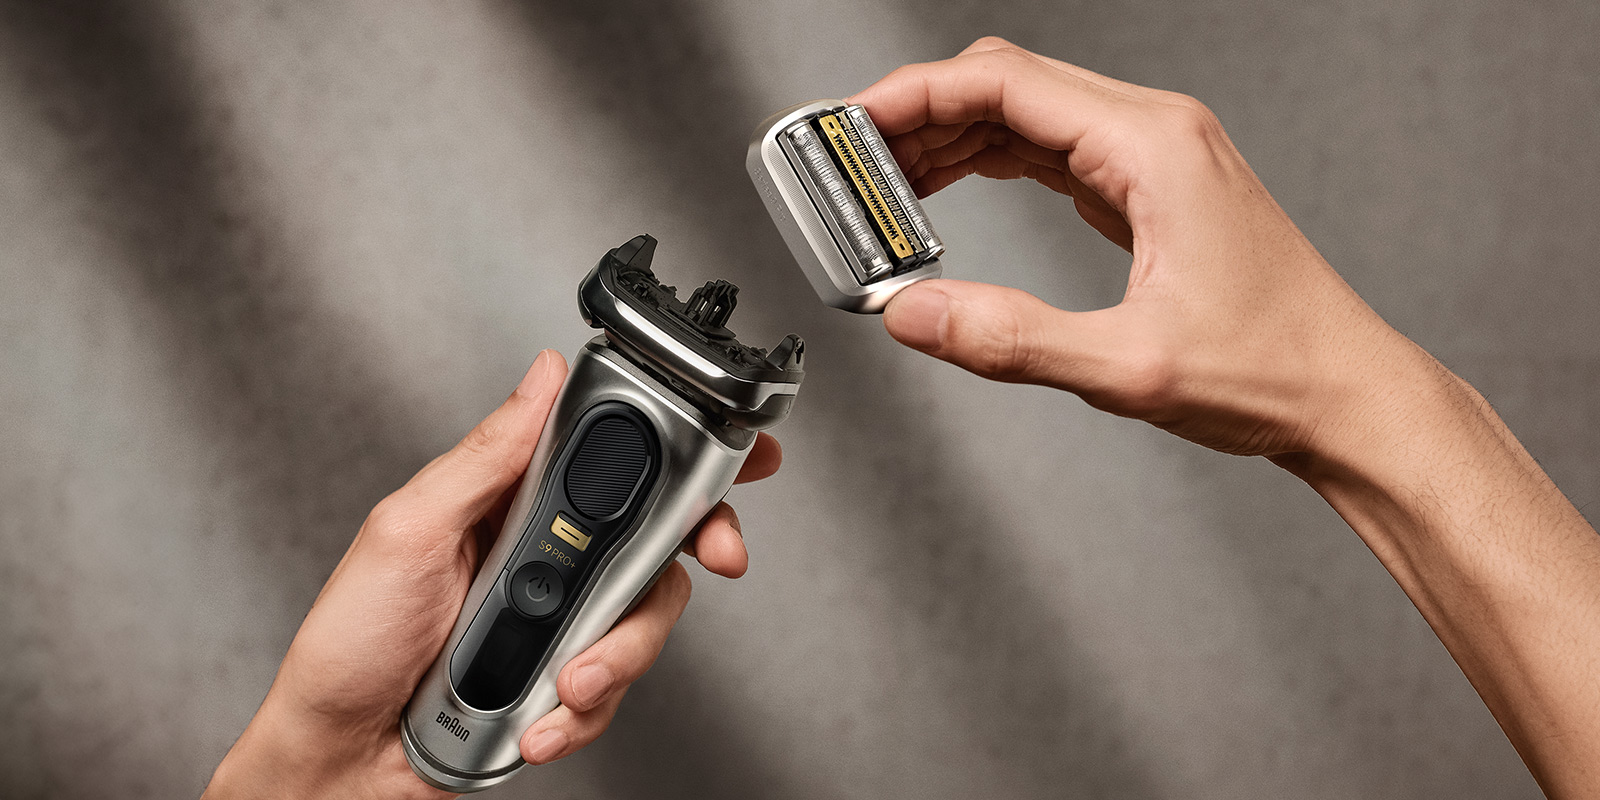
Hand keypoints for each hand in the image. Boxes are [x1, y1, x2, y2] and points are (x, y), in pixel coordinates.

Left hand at [203, 350, 781, 798]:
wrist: (339, 760)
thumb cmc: (349, 644)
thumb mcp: (408, 530)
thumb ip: (486, 456)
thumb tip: (543, 377)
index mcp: (511, 503)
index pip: (612, 459)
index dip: (684, 451)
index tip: (740, 454)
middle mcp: (545, 557)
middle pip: (656, 536)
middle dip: (696, 549)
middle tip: (720, 557)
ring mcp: (559, 621)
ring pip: (646, 619)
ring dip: (618, 655)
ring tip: (565, 681)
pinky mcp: (562, 682)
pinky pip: (612, 691)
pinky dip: (582, 714)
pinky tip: (538, 722)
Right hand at [854, 38, 1599, 795]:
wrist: (1345, 393)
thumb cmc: (1271, 371)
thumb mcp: (1125, 366)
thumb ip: (1008, 338)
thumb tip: (911, 315)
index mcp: (1152, 147)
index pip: (1004, 85)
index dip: (914, 97)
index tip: (853, 123)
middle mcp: (1156, 132)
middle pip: (1009, 85)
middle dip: (921, 115)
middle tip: (853, 162)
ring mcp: (1157, 156)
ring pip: (1029, 114)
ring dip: (953, 138)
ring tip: (886, 184)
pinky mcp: (1153, 189)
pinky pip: (1055, 149)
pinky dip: (993, 161)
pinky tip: (952, 191)